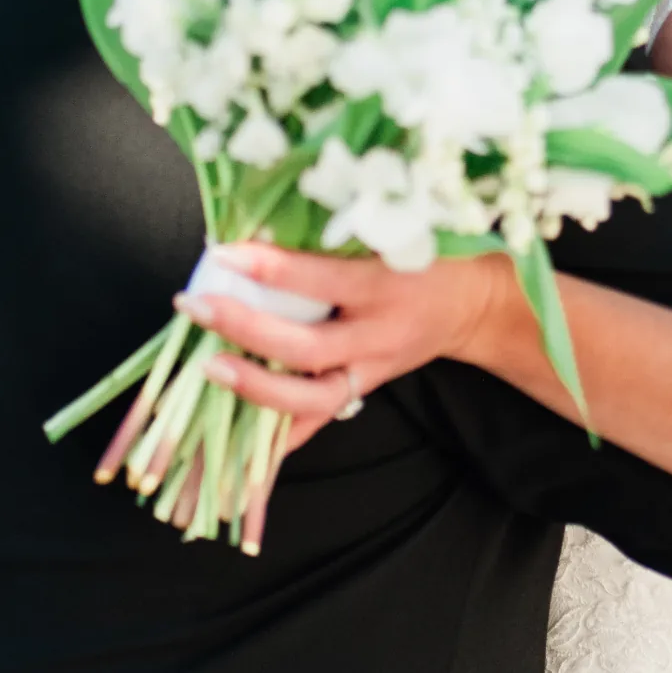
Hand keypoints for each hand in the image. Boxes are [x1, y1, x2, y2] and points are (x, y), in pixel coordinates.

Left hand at [179, 242, 515, 447]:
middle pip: (307, 348)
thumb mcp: (394, 231)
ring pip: (312, 397)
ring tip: (210, 367)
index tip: (223, 253)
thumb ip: (335, 233)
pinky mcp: (364, 390)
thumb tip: (260, 223)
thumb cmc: (429, 255)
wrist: (474, 305)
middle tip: (197, 306)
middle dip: (246, 329)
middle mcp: (377, 335)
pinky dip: (280, 439)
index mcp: (385, 285)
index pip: (320, 279)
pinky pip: (319, 421)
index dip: (270, 268)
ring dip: (256, 389)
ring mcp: (371, 370)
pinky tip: (242, 448)